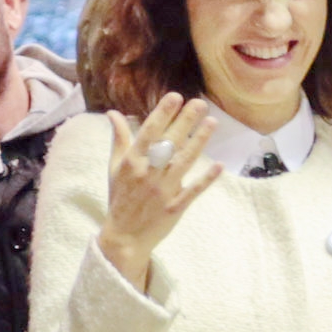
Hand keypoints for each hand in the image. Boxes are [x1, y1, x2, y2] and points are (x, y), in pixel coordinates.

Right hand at [96, 94, 224, 290]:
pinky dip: (205, 179)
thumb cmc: (120, 197)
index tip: (175, 96)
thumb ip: (119, 139)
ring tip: (212, 122)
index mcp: (132, 162)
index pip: (148, 132)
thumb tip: (113, 113)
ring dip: (199, 142)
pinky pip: (193, 191)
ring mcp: (162, 191)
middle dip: (185, 121)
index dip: (162, 114)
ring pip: (183, 162)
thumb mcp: (115, 167)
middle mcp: (147, 173)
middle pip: (169, 143)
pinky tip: (218, 165)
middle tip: (200, 103)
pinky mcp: (175, 207)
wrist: (124, 235)